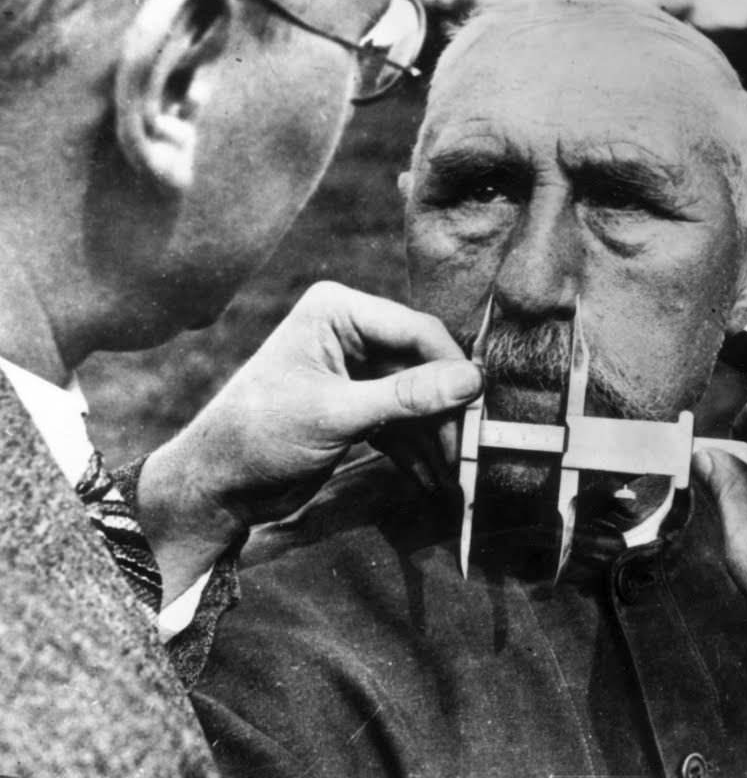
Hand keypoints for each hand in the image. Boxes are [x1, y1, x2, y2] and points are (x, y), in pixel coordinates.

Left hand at [137, 282, 482, 601]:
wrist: (214, 489)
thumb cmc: (259, 437)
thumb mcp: (336, 415)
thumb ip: (407, 396)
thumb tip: (474, 380)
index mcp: (338, 311)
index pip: (415, 330)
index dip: (451, 368)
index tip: (479, 408)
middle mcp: (351, 331)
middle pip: (423, 364)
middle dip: (447, 409)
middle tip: (471, 449)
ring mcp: (357, 370)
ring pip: (419, 397)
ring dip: (437, 436)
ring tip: (457, 475)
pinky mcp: (359, 406)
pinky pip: (403, 422)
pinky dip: (418, 451)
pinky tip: (434, 480)